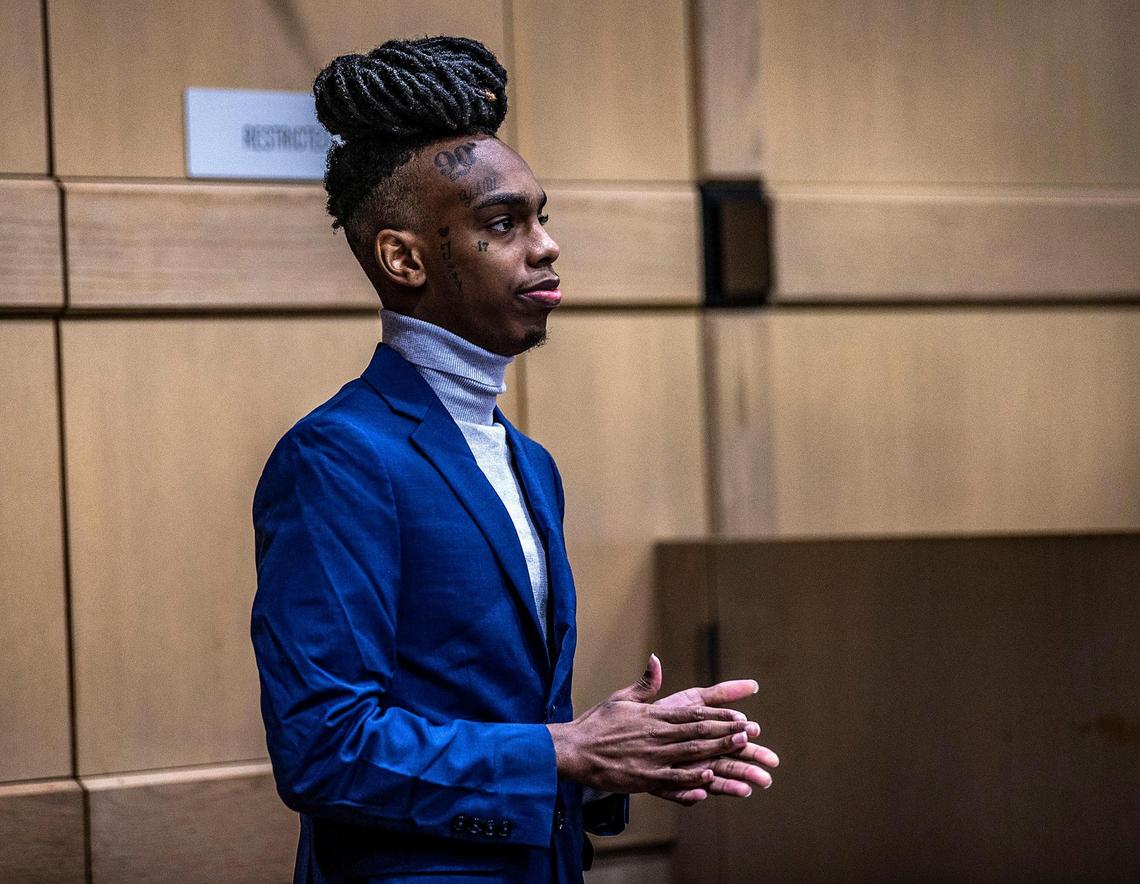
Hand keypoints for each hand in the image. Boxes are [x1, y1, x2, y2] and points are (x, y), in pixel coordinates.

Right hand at [546, 656, 754, 793]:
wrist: (573, 750)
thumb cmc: (596, 724)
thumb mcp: (620, 698)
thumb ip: (644, 683)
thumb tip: (656, 660)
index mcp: (653, 715)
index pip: (692, 713)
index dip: (718, 715)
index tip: (738, 715)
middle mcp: (656, 734)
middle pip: (697, 731)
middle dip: (726, 731)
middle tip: (750, 730)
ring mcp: (651, 757)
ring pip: (691, 753)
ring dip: (717, 750)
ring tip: (740, 748)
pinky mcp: (643, 778)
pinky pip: (673, 779)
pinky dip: (692, 779)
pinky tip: (710, 778)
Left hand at [650, 655, 779, 804]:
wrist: (627, 735)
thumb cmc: (664, 716)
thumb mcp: (692, 701)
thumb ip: (720, 693)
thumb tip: (754, 684)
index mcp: (708, 738)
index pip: (733, 739)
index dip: (745, 737)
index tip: (757, 733)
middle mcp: (700, 758)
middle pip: (729, 762)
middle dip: (749, 767)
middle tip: (769, 773)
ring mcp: (684, 773)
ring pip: (711, 781)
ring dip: (729, 786)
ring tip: (747, 789)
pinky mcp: (664, 784)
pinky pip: (677, 792)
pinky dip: (688, 795)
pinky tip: (700, 796)